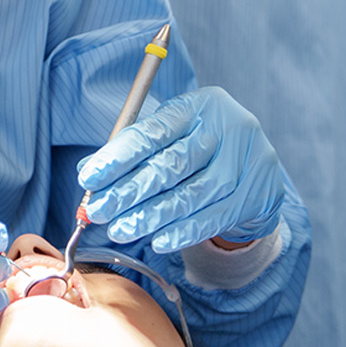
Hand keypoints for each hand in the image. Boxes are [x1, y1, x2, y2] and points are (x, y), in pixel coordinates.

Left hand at [78, 86, 285, 255]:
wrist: (255, 168)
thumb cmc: (201, 149)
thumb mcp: (169, 138)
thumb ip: (131, 150)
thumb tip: (88, 170)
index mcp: (199, 106)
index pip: (152, 132)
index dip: (118, 157)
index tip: (88, 178)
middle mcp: (227, 128)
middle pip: (171, 165)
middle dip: (129, 191)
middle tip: (98, 211)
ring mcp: (247, 161)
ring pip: (190, 194)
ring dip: (150, 216)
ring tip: (120, 230)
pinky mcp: (257, 194)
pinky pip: (213, 217)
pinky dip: (182, 231)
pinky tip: (158, 241)